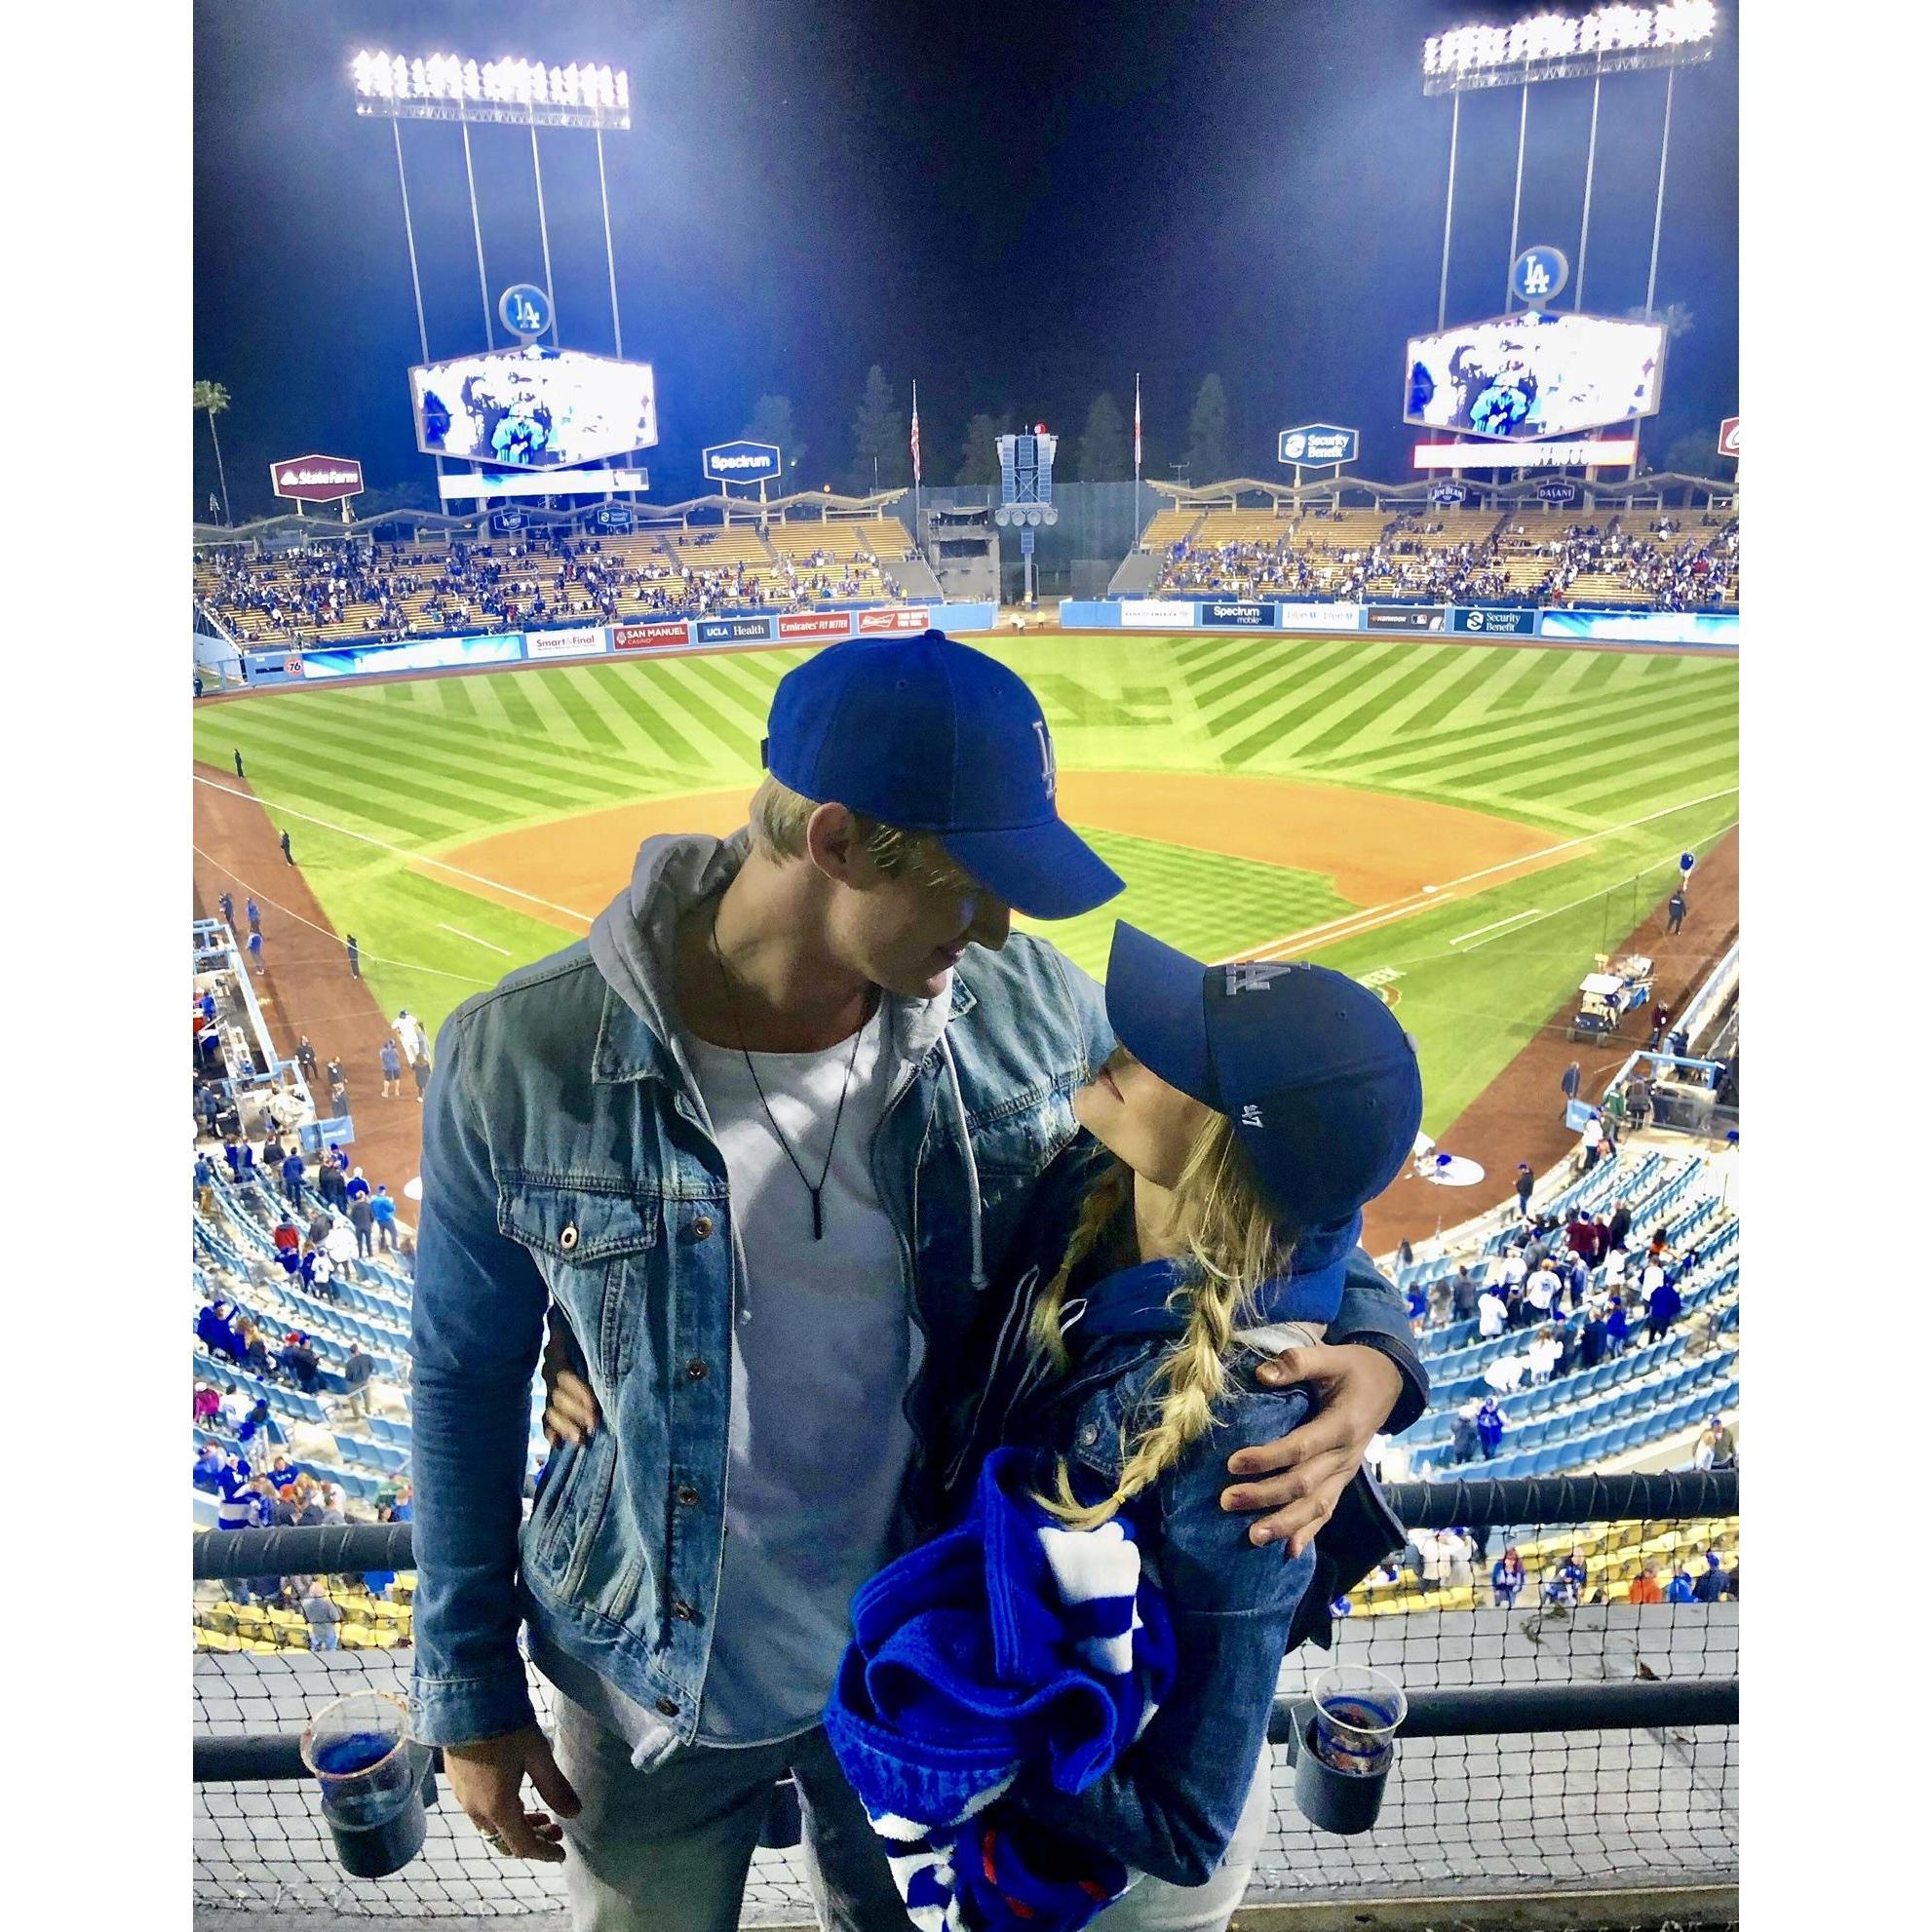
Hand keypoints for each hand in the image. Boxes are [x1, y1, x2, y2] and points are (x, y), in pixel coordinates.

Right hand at [443, 1724, 580, 1861]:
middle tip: (556, 1828)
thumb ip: (555, 1787)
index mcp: (497, 1808)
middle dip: (532, 1839)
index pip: (523, 1845)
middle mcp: (476, 1810)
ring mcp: (462, 1797)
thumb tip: (575, 1814)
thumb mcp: (537, 1754)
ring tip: (539, 1811)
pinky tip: (514, 1794)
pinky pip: (479, 1811)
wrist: (463, 1702)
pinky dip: (500, 1813)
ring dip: (516, 1825)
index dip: (544, 1853)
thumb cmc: (505, 1727)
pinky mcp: (455, 1781)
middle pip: (505, 1840)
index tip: (562, 1853)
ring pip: (491, 1826)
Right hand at [540, 1307, 600, 1447]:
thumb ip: (575, 1330)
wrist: (581, 1329)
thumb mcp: (589, 1330)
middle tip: (593, 1425)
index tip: (594, 1405)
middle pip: (557, 1395)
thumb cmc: (594, 1330)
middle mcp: (550, 1368)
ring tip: (580, 1439)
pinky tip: (556, 1443)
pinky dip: (551, 1431)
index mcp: (558, 1351)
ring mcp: (549, 1387)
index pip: (563, 1375)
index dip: (578, 1391)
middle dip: (576, 1411)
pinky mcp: (552, 1402)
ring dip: (565, 1425)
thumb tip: (559, 1316)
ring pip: (552, 1409)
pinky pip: (546, 1419)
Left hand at [1219, 1343, 1403, 1556]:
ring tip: (1252, 1537)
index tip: (1232, 1464)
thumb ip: (1298, 1363)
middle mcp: (1345, 1456)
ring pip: (1316, 1506)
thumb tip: (1261, 1374)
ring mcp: (1345, 1472)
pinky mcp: (1342, 1480)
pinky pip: (1327, 1511)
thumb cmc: (1353, 1368)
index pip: (1300, 1448)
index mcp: (1342, 1426)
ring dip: (1284, 1524)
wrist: (1388, 1384)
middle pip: (1303, 1484)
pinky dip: (1308, 1532)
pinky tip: (1288, 1551)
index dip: (1266, 1458)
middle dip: (1264, 1496)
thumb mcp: (1331, 1356)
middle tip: (1226, 1501)